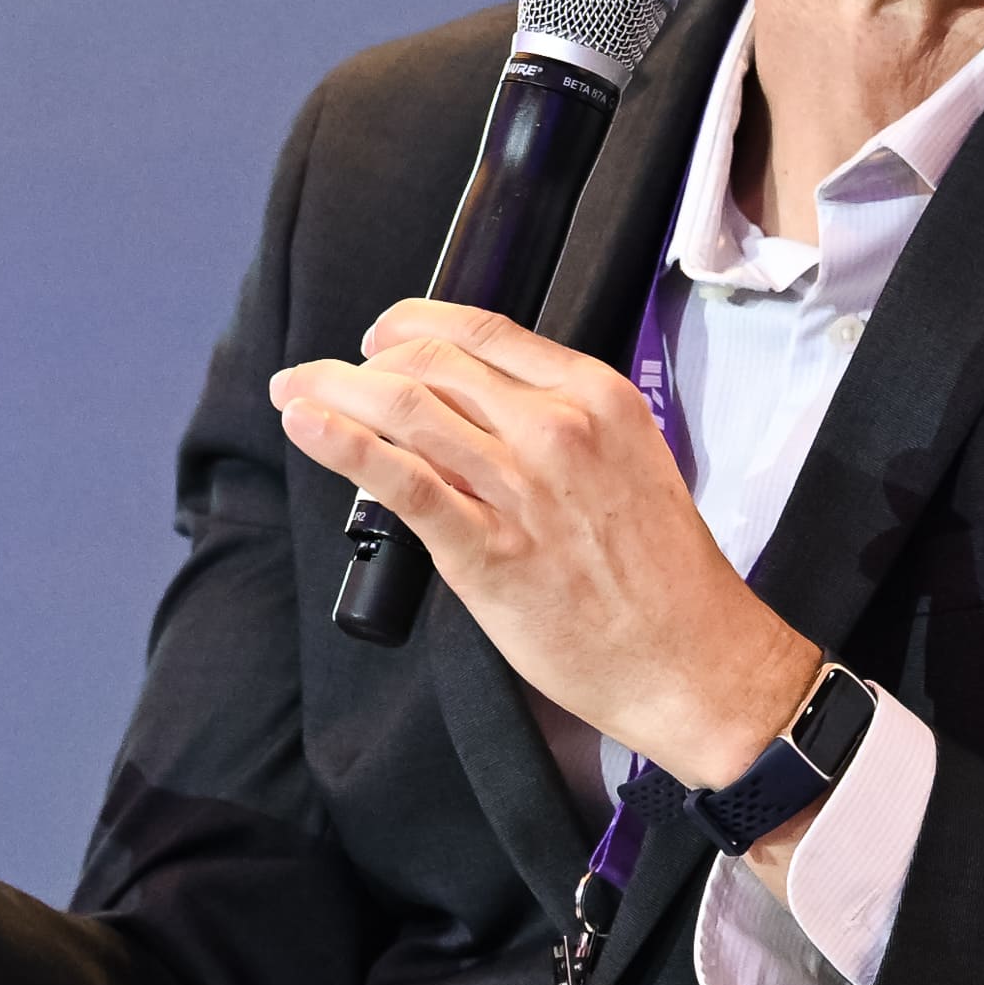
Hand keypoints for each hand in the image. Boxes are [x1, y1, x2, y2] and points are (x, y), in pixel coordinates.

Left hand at [266, 301, 822, 794]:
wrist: (692, 660)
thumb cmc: (664, 577)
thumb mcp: (630, 464)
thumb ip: (565, 429)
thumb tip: (486, 414)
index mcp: (595, 397)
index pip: (483, 331)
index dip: (414, 325)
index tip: (380, 336)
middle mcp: (556, 429)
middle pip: (431, 364)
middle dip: (358, 361)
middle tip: (319, 373)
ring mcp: (520, 488)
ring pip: (405, 409)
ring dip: (332, 392)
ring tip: (292, 394)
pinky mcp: (487, 550)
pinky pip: (401, 480)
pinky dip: (343, 443)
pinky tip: (307, 426)